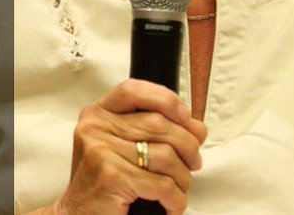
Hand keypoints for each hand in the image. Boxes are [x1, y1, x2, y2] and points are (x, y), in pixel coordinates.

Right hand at [51, 79, 207, 214]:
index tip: (185, 117)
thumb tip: (198, 128)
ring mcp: (102, 151)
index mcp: (97, 114)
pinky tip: (171, 205)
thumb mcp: (124, 148)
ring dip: (183, 177)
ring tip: (179, 189)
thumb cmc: (104, 183)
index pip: (134, 90)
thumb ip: (156, 132)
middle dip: (188, 146)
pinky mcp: (111, 177)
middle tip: (193, 164)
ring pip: (166, 155)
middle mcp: (96, 128)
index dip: (166, 99)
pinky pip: (162, 184)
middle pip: (159, 124)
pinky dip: (175, 199)